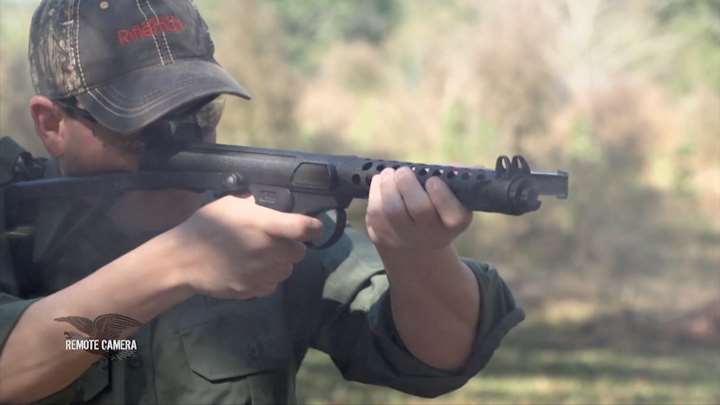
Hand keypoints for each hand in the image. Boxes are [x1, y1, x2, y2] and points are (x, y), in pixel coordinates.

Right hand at [166, 195, 322, 299]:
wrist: (183, 261)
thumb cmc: (205, 226)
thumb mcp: (231, 204)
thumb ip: (257, 205)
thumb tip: (275, 204)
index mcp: (266, 226)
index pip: (306, 228)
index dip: (315, 227)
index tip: (313, 226)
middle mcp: (269, 251)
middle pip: (300, 251)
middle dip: (292, 245)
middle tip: (275, 239)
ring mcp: (263, 273)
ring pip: (288, 269)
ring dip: (281, 262)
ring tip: (261, 255)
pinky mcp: (255, 290)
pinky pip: (273, 284)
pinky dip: (268, 277)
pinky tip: (251, 268)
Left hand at [366, 167, 471, 251]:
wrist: (414, 241)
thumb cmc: (435, 207)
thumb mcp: (451, 196)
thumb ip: (455, 178)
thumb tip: (462, 168)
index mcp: (454, 223)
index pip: (455, 216)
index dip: (442, 195)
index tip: (432, 180)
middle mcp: (431, 235)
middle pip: (420, 209)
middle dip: (409, 184)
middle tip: (403, 171)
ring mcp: (405, 238)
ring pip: (393, 211)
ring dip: (388, 185)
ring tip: (389, 174)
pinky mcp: (382, 236)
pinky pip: (375, 213)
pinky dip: (375, 192)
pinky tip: (380, 182)